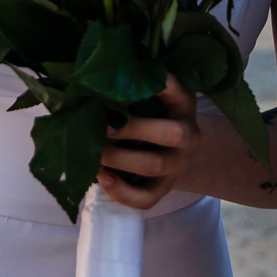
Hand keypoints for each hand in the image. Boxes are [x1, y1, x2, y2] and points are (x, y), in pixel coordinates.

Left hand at [98, 74, 200, 210]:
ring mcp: (179, 163)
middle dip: (135, 129)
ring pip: (155, 165)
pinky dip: (122, 191)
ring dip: (120, 159)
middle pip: (173, 133)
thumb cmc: (152, 114)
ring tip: (94, 153)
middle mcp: (188, 133)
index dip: (159, 84)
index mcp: (183, 103)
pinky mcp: (166, 188)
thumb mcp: (152, 96)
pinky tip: (102, 178)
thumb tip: (89, 80)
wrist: (174, 150)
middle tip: (103, 126)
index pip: (176, 89)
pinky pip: (148, 198)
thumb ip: (132, 88)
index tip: (128, 78)